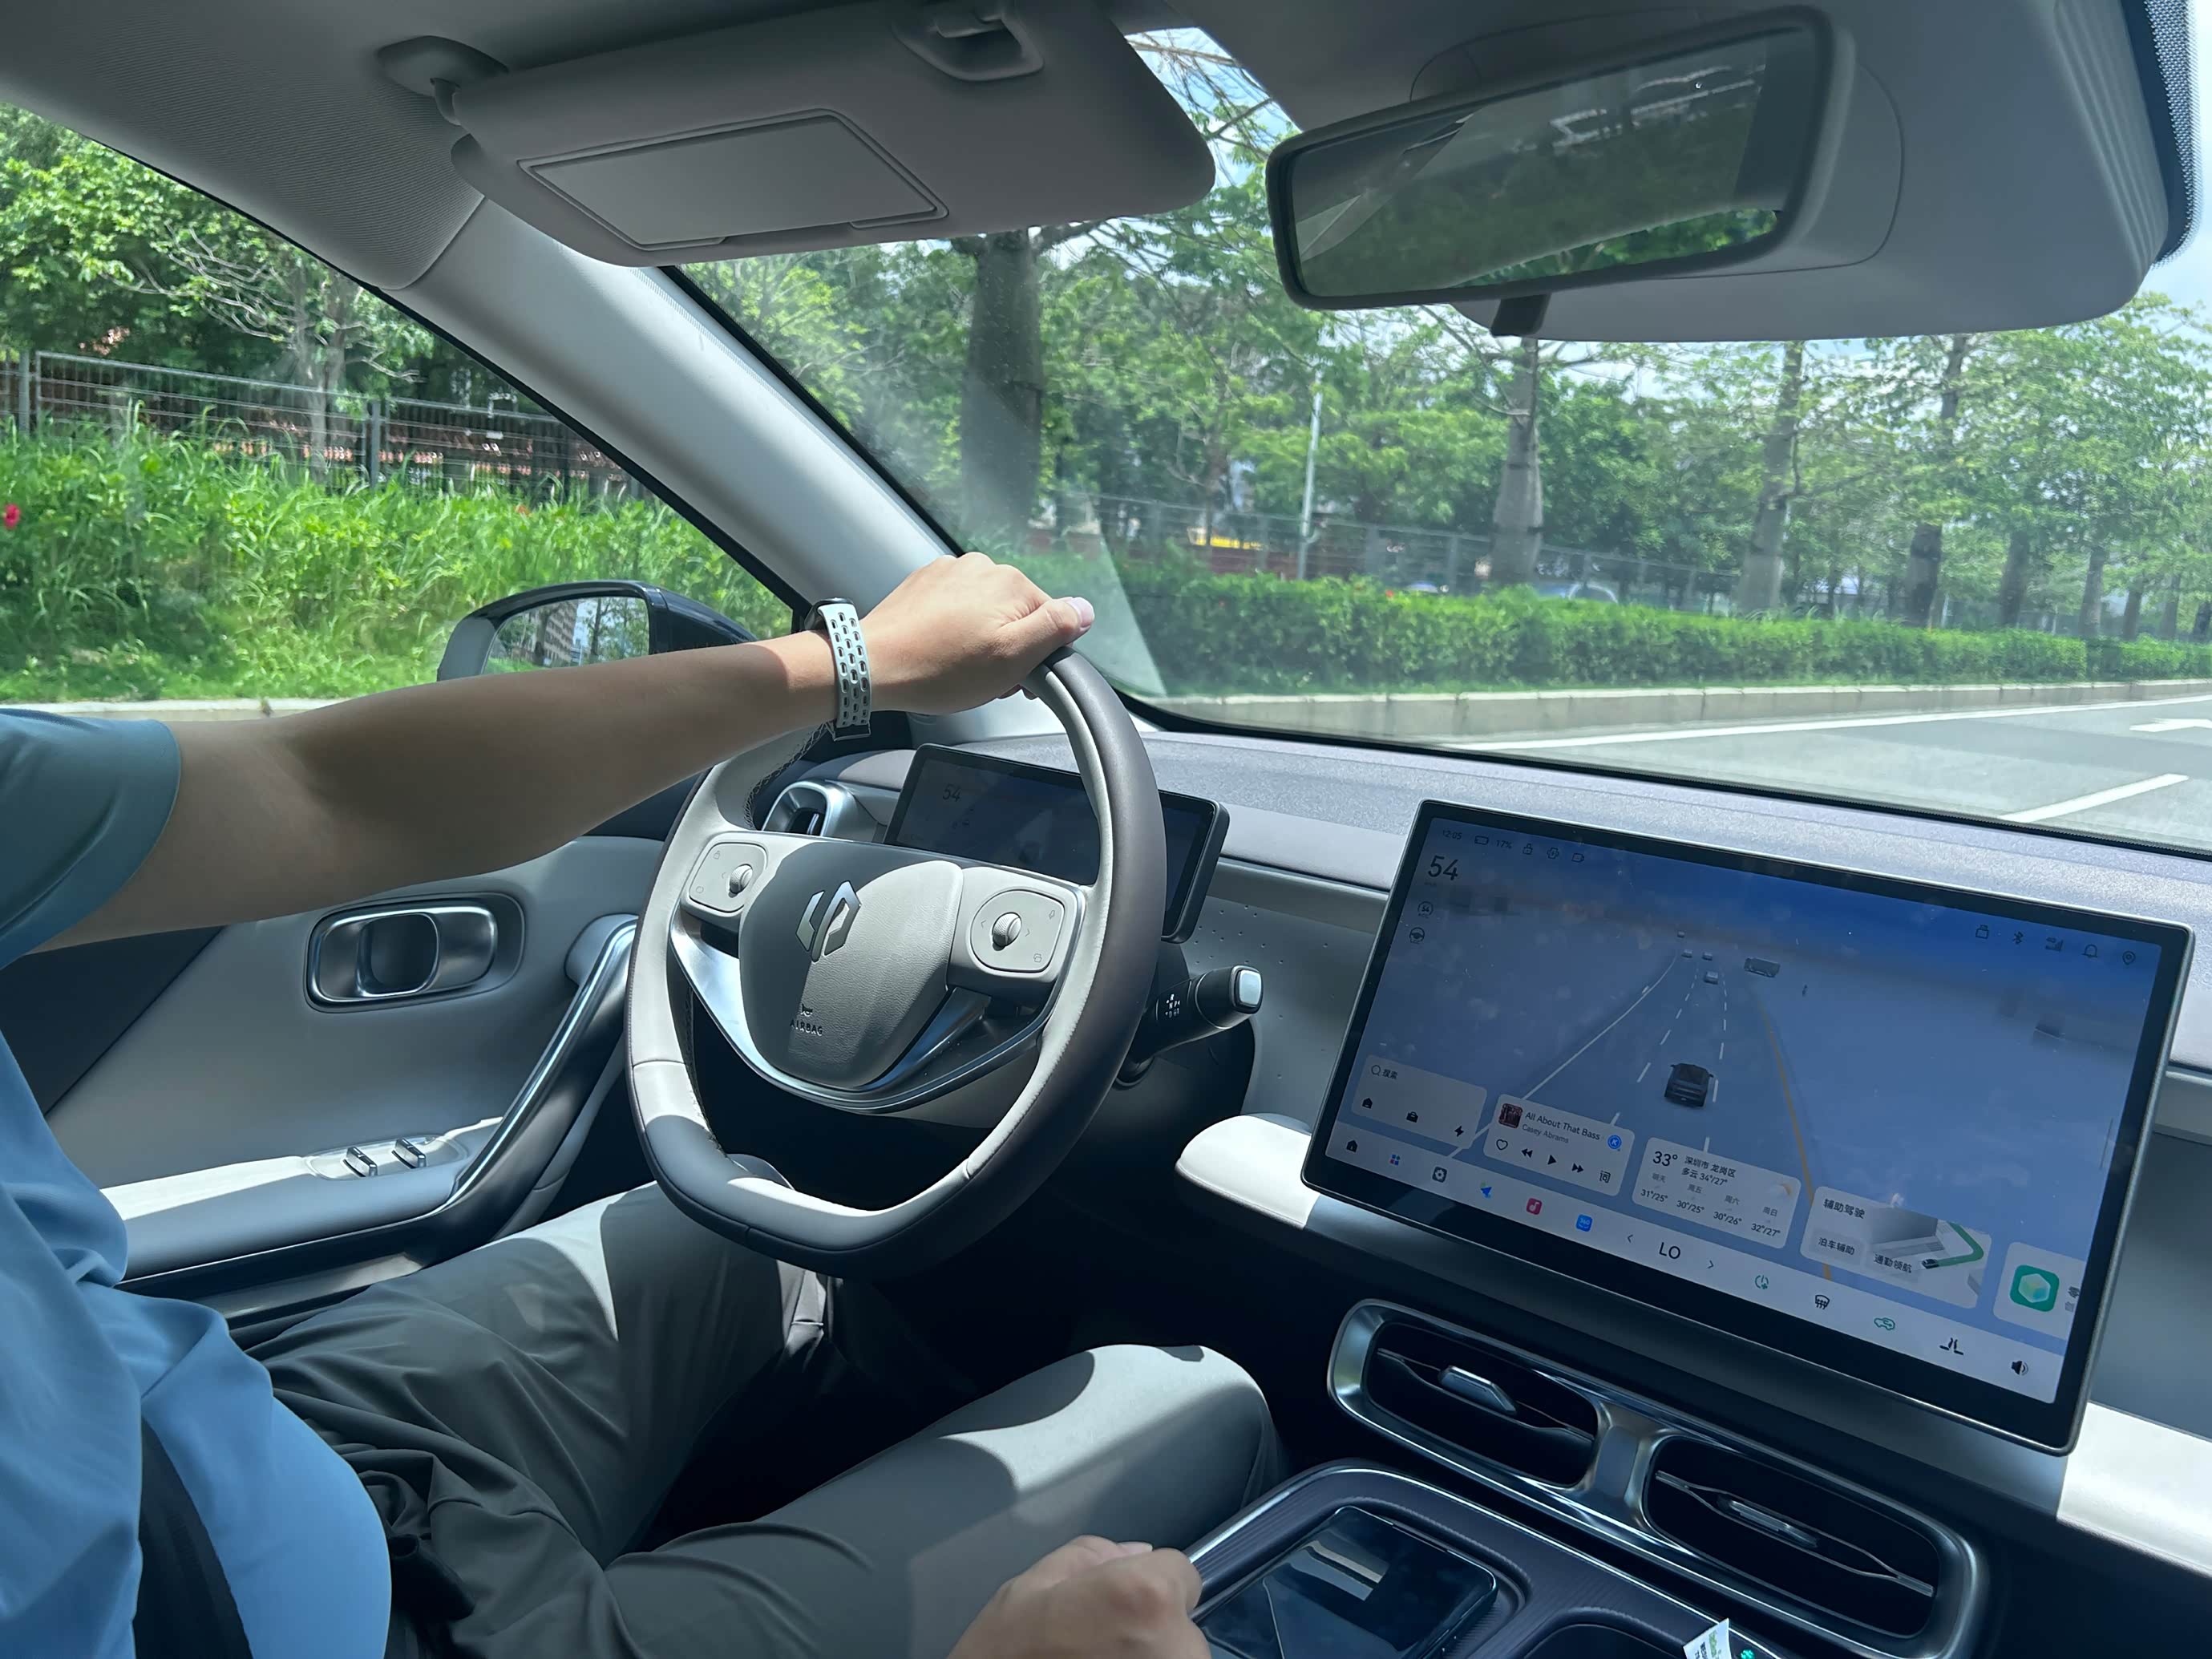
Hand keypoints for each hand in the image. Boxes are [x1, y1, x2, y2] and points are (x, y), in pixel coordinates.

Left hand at [861, 553, 1094, 714]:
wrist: (872, 664)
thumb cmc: (940, 668)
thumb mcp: (1013, 657)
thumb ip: (1056, 628)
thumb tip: (1086, 609)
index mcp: (1011, 582)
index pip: (1048, 620)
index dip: (1037, 656)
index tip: (1015, 680)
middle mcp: (982, 566)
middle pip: (1016, 613)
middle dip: (1008, 648)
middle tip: (984, 679)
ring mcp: (950, 571)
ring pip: (985, 611)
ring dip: (981, 640)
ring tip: (957, 668)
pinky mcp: (925, 583)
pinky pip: (955, 607)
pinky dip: (954, 630)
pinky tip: (939, 652)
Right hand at [947, 1537, 1207, 1658]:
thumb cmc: (1004, 1657)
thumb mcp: (1026, 1589)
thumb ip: (1088, 1556)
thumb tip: (1131, 1552)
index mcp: (1145, 1596)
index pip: (1182, 1573)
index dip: (1145, 1584)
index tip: (1116, 1606)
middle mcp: (1177, 1646)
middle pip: (1182, 1622)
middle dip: (1149, 1628)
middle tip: (1097, 1646)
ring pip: (1178, 1657)